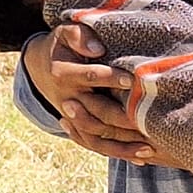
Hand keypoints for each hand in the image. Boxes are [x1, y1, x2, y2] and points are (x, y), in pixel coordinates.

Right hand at [22, 26, 153, 161]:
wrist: (41, 66)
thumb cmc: (62, 45)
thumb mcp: (65, 32)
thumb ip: (79, 35)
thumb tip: (97, 48)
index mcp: (65, 73)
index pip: (91, 77)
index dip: (110, 78)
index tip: (132, 80)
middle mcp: (68, 98)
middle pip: (97, 112)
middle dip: (124, 119)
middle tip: (151, 123)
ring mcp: (72, 116)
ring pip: (97, 135)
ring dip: (123, 145)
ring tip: (150, 149)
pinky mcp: (78, 127)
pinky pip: (97, 145)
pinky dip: (117, 153)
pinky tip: (141, 159)